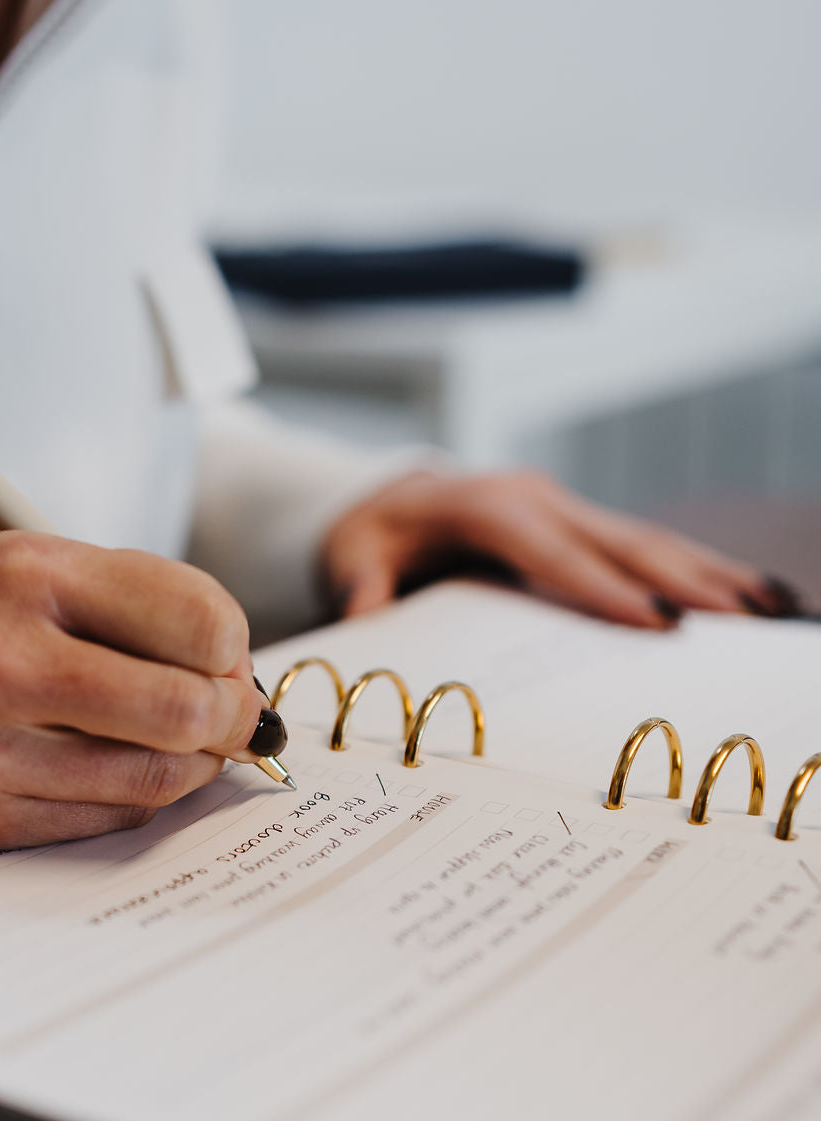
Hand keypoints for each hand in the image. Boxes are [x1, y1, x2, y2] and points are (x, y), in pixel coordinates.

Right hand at [0, 532, 279, 847]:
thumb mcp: (12, 563)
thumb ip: (124, 600)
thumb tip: (232, 660)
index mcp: (22, 575)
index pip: (195, 619)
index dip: (234, 647)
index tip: (228, 657)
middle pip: (186, 710)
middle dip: (232, 718)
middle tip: (232, 715)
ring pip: (155, 778)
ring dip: (193, 765)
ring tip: (182, 742)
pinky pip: (104, 819)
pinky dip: (136, 797)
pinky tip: (118, 768)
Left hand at [321, 469, 797, 627]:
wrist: (387, 496)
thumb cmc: (372, 534)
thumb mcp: (352, 558)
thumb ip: (361, 588)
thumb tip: (364, 619)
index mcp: (488, 507)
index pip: (553, 554)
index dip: (605, 589)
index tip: (657, 624)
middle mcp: (538, 499)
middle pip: (621, 543)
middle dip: (685, 582)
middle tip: (743, 621)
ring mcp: (566, 507)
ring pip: (648, 540)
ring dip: (710, 574)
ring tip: (768, 608)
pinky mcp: (581, 522)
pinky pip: (645, 547)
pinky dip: (698, 570)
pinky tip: (745, 595)